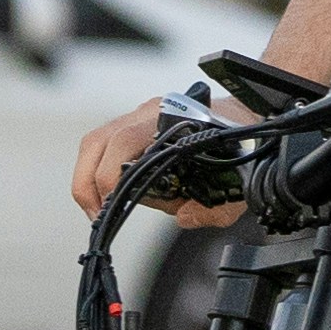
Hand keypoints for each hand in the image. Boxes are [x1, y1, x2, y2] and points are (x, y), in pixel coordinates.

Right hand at [69, 98, 235, 223]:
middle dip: (89, 181)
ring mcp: (140, 114)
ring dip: (86, 175)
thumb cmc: (237, 150)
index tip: (111, 204)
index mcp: (174, 121)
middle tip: (96, 213)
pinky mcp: (134, 122)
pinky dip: (94, 167)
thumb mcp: (232, 186)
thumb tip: (185, 217)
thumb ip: (211, 207)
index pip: (126, 141)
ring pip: (95, 140)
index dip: (111, 174)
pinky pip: (103, 141)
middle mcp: (152, 112)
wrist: (244, 120)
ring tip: (96, 207)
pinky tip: (105, 192)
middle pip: (100, 140)